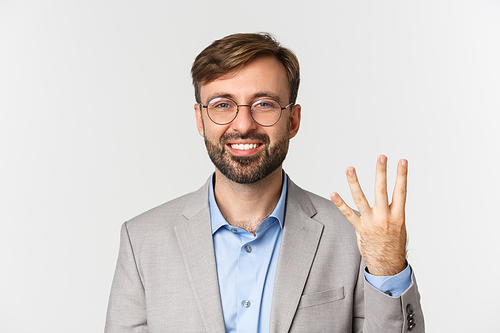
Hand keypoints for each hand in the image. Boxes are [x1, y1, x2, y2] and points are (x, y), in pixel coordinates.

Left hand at [330, 155, 407, 275]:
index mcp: (398, 216)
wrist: (388, 265)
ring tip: (350, 168)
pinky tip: (334, 193)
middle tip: (381, 157)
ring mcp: (371, 222)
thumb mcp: (400, 227)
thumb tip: (393, 197)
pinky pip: (348, 214)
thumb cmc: (393, 244)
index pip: (401, 191)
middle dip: (382, 172)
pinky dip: (340, 204)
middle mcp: (385, 217)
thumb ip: (394, 210)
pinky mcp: (360, 228)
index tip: (402, 161)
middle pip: (382, 191)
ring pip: (361, 199)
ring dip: (355, 182)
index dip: (402, 176)